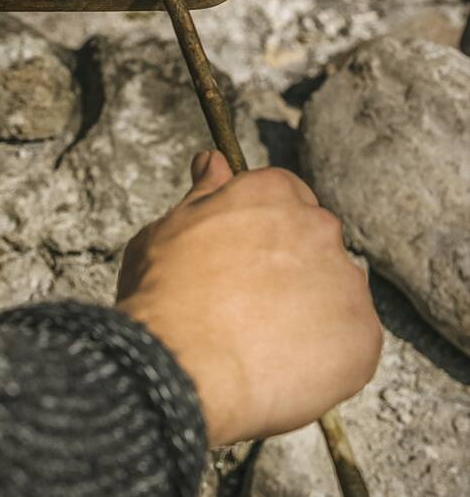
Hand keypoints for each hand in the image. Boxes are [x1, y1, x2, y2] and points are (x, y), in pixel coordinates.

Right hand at [115, 151, 381, 446]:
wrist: (182, 366)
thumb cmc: (165, 293)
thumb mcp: (172, 226)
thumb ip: (205, 193)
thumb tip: (213, 161)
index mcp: (274, 192)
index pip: (288, 199)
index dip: (267, 232)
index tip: (248, 260)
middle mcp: (318, 227)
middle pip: (316, 244)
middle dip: (293, 270)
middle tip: (252, 306)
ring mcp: (345, 280)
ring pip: (336, 294)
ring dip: (312, 313)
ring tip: (266, 343)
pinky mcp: (363, 335)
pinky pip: (352, 343)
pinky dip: (327, 358)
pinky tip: (286, 368)